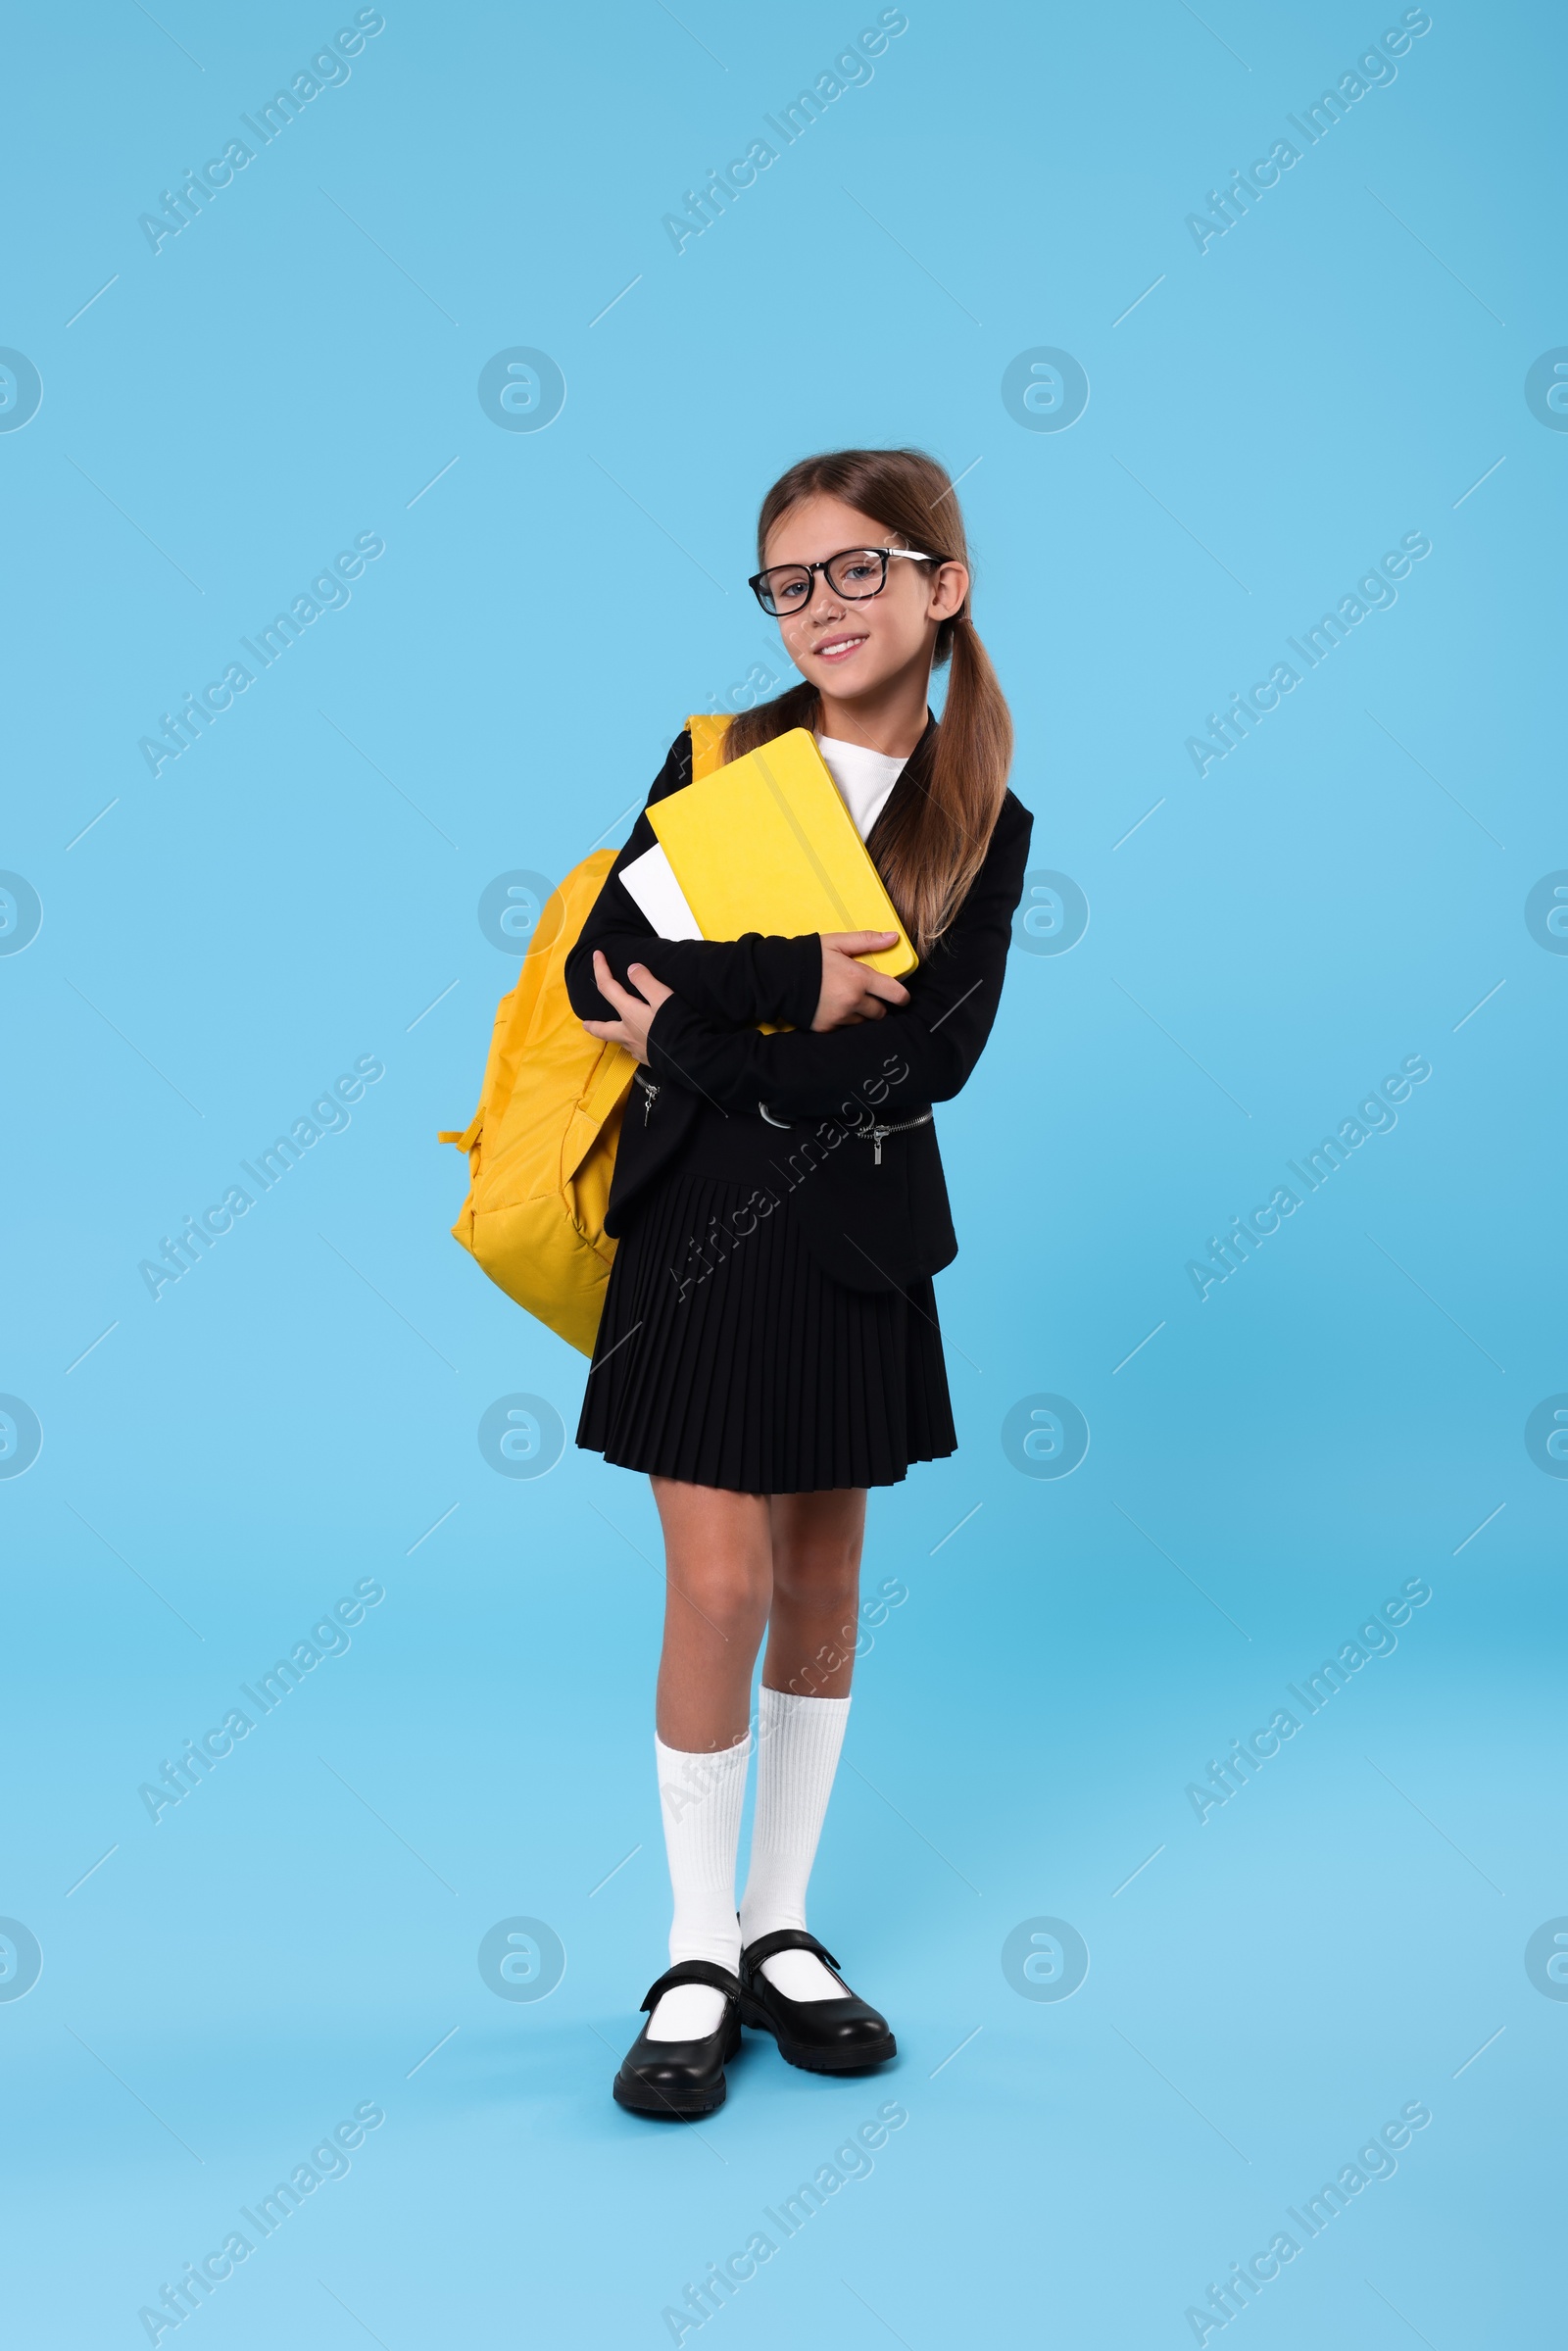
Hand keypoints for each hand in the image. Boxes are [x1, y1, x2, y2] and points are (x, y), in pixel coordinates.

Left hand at [581, 950, 673, 1064]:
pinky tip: (638, 1044)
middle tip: (585, 1024)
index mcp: (629, 1014)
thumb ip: (646, 982)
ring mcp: (637, 1049)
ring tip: (613, 1032)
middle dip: (593, 1025)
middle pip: (604, 1030)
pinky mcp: (648, 1059)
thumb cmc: (677, 1025)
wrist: (690, 1057)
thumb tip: (632, 968)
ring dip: (613, 1035)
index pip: (608, 988)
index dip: (600, 969)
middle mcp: (628, 1034)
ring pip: (619, 1041)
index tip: (596, 955)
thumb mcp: (663, 997)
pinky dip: (632, 1045)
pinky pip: (634, 1051)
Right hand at [813, 932, 909, 1031]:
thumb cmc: (809, 957)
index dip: (902, 997)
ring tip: (849, 1002)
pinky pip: (845, 1029)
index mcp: (859, 978)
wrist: (777, 977)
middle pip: (880, 1013)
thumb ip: (867, 940)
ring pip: (863, 1023)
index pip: (895, 994)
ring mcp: (840, 1017)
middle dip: (878, 1005)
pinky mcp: (827, 1029)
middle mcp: (853, 1001)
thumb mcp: (837, 943)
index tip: (901, 997)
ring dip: (861, 1015)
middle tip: (868, 996)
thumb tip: (893, 937)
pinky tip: (834, 1009)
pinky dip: (844, 1021)